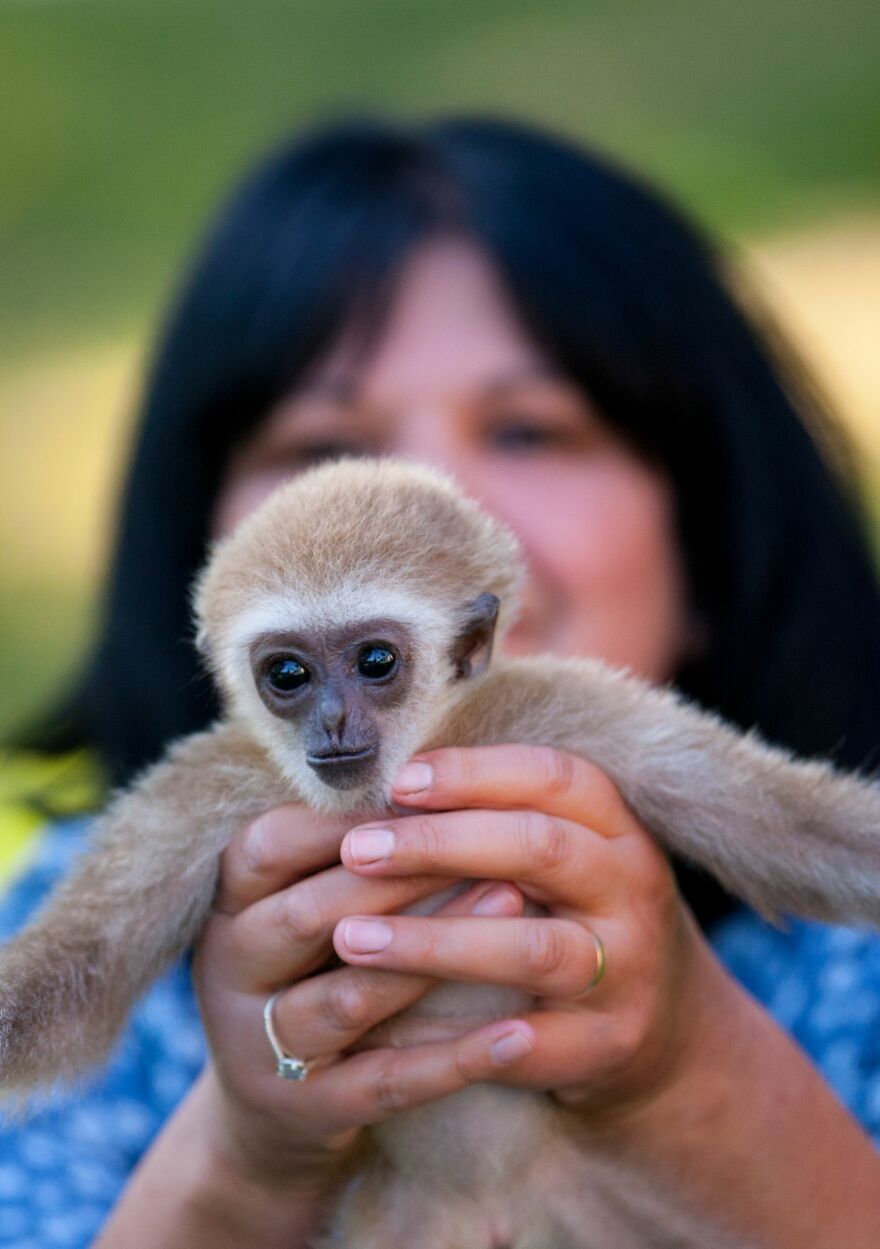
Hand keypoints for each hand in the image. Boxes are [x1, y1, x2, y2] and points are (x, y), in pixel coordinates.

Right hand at [192, 802, 535, 1193]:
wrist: (273, 1107)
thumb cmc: (311, 967)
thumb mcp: (305, 902)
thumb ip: (349, 849)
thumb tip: (442, 770)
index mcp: (230, 903)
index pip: (272, 842)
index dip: (347, 818)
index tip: (430, 791)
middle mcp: (231, 968)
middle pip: (311, 913)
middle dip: (403, 876)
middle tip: (491, 843)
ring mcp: (263, 1046)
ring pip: (349, 997)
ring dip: (434, 951)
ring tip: (514, 905)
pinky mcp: (308, 1110)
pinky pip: (390, 1081)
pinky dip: (458, 1058)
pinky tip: (521, 1033)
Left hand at [333, 744, 735, 1118]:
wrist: (669, 1028)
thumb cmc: (581, 917)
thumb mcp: (565, 855)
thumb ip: (501, 817)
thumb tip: (390, 784)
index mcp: (618, 829)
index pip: (553, 777)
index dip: (474, 773)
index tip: (397, 781)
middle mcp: (632, 890)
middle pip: (540, 848)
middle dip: (440, 844)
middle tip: (358, 850)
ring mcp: (626, 970)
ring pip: (530, 949)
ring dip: (433, 942)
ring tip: (352, 938)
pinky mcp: (608, 1043)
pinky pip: (526, 1044)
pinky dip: (457, 1036)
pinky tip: (389, 1025)